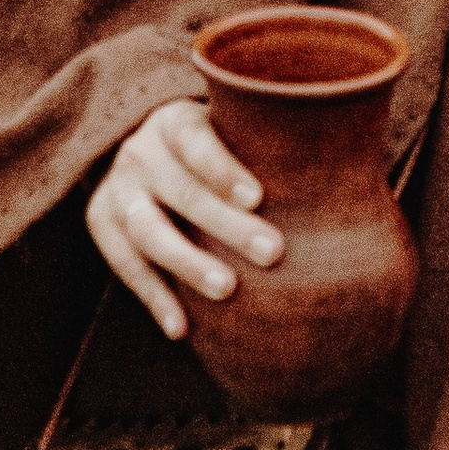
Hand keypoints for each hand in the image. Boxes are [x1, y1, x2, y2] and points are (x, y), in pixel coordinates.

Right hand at [86, 95, 283, 340]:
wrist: (147, 149)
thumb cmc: (217, 144)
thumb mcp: (231, 127)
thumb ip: (268, 139)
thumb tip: (348, 155)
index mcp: (174, 121)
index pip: (196, 141)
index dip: (224, 169)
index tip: (259, 198)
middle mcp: (139, 151)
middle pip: (180, 191)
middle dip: (225, 225)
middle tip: (272, 253)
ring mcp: (116, 188)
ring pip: (147, 231)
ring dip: (188, 263)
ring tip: (227, 289)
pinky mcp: (100, 222)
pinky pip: (124, 265)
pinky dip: (154, 297)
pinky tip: (182, 328)